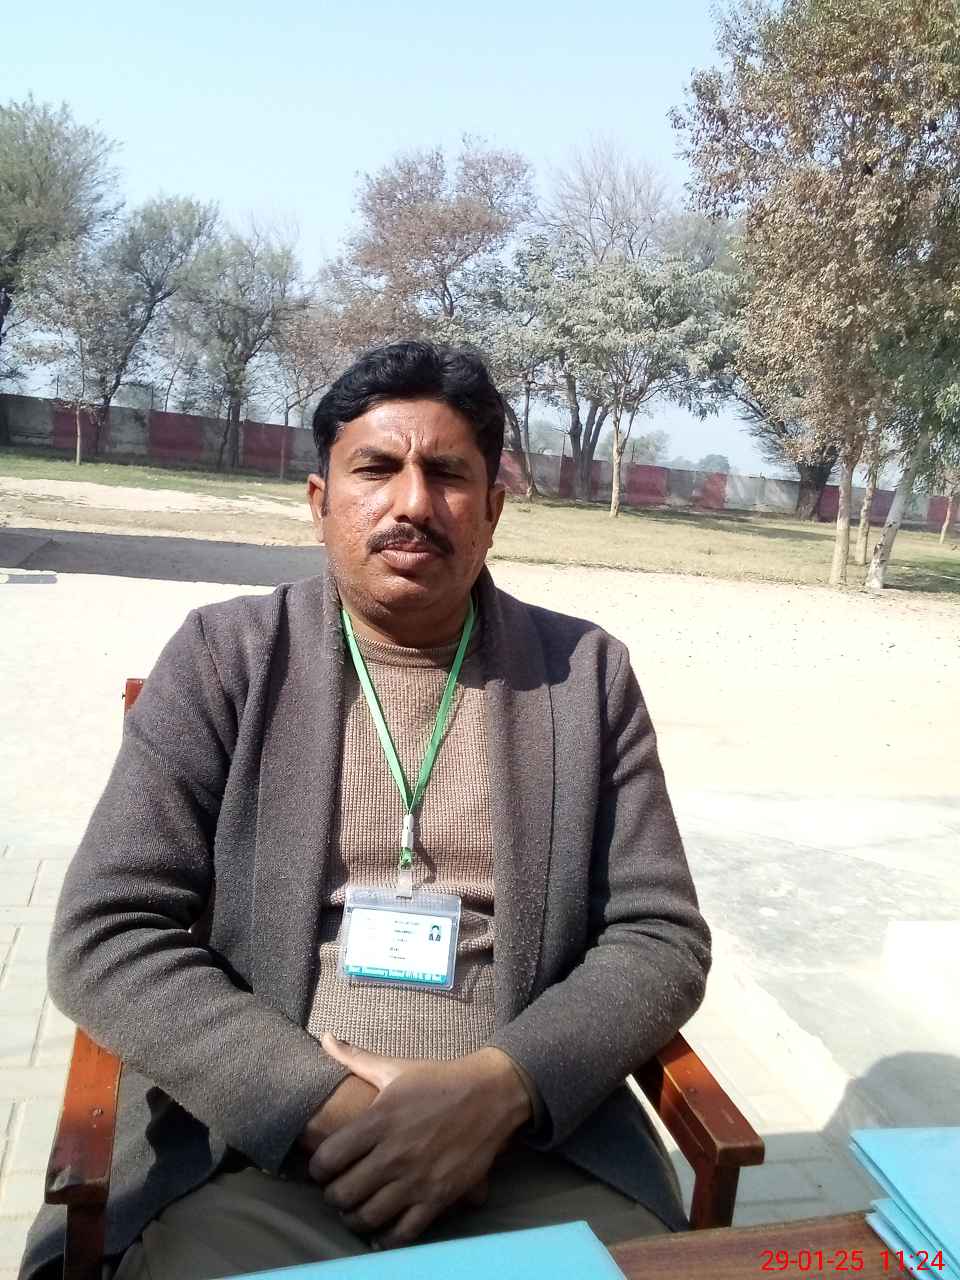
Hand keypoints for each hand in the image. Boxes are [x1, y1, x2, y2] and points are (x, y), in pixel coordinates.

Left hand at [308, 1033, 530, 1246]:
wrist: (490, 1094)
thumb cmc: (438, 1080)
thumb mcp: (395, 1067)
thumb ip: (355, 1058)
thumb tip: (325, 1038)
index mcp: (378, 1120)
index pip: (327, 1159)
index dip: (317, 1168)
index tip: (323, 1167)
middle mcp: (393, 1153)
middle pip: (342, 1194)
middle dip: (333, 1196)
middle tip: (337, 1191)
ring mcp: (416, 1178)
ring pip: (368, 1216)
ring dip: (354, 1218)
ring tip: (355, 1210)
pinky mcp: (439, 1197)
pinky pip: (403, 1232)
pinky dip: (387, 1237)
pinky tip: (382, 1229)